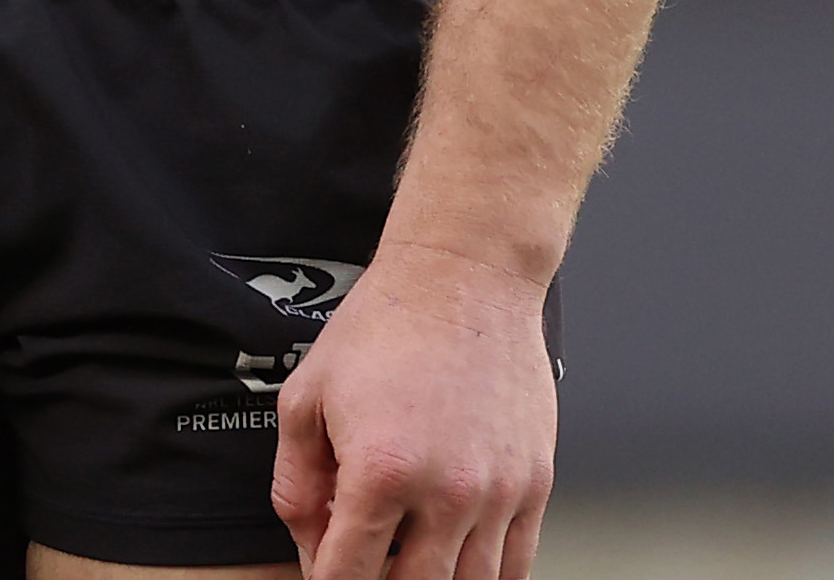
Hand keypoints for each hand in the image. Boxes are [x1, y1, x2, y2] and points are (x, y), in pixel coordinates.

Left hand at [271, 239, 556, 579]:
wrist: (461, 282)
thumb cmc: (382, 330)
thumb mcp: (306, 399)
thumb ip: (297, 483)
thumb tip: (310, 543)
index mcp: (381, 471)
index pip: (350, 572)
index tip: (325, 572)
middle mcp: (448, 492)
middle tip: (364, 563)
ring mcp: (500, 494)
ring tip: (405, 556)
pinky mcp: (537, 486)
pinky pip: (518, 566)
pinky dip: (485, 576)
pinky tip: (454, 560)